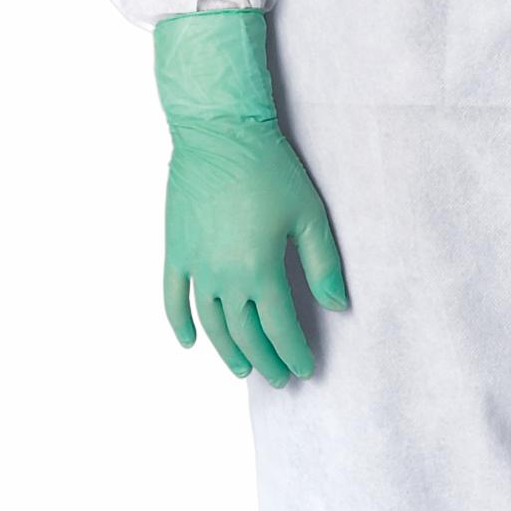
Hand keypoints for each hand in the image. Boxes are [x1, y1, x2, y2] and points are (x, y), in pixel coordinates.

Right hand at [165, 116, 347, 382]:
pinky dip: (179, 324)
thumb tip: (337, 306)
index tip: (305, 369)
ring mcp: (195, 265)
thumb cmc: (270, 168)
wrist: (219, 132)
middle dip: (266, 360)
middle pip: (245, 333)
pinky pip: (173, 297)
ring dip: (227, 352)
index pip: (280, 328)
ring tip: (243, 369)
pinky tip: (190, 343)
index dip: (294, 352)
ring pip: (211, 324)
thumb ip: (323, 265)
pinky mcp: (175, 250)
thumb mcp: (308, 215)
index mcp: (260, 269)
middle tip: (279, 378)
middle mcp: (224, 276)